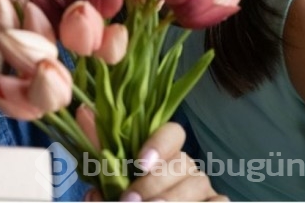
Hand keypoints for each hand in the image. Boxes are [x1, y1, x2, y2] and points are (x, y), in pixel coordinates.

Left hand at [84, 123, 227, 200]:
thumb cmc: (126, 199)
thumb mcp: (108, 180)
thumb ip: (99, 151)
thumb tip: (84, 111)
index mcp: (161, 154)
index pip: (173, 133)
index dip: (159, 144)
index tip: (140, 162)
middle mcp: (185, 167)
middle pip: (182, 162)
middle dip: (154, 183)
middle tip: (130, 200)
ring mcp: (204, 188)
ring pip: (199, 184)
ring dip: (171, 199)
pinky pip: (221, 201)